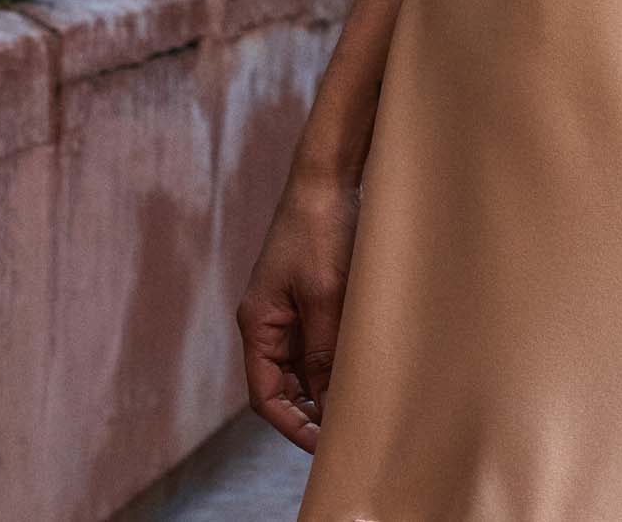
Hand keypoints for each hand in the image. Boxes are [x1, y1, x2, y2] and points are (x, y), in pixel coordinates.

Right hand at [236, 165, 361, 452]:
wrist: (326, 176)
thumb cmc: (320, 230)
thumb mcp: (325, 294)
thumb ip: (325, 348)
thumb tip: (328, 399)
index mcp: (259, 324)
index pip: (265, 395)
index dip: (292, 425)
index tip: (323, 445)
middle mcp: (268, 321)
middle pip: (284, 384)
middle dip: (311, 410)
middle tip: (348, 428)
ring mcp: (287, 307)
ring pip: (303, 363)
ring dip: (326, 384)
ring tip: (360, 402)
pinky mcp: (308, 293)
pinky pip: (317, 339)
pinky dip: (335, 356)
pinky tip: (362, 364)